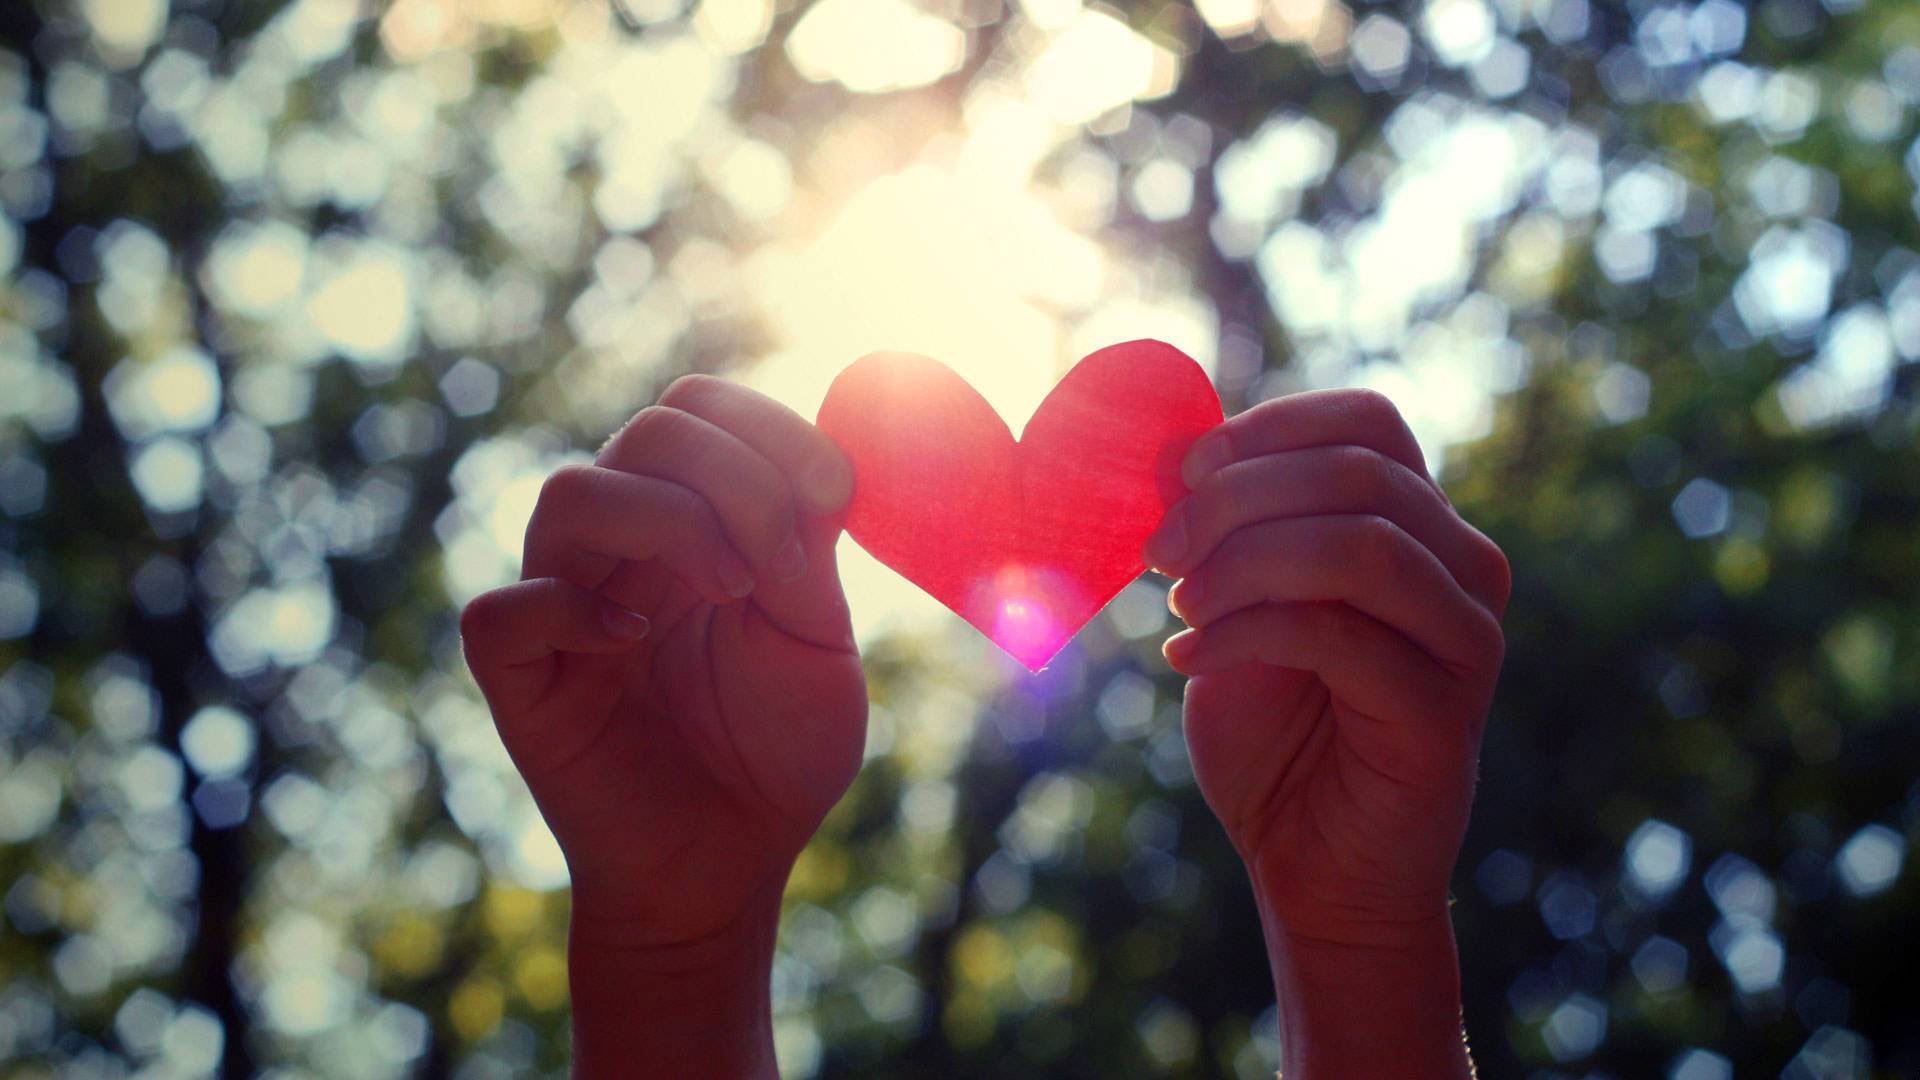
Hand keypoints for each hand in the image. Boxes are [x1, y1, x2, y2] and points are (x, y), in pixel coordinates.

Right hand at [460, 376, 865, 1074]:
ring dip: (667, 522)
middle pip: (647, 432)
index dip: (768, 427)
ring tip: (729, 590)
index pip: (701, 410)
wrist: (731, 867)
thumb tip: (818, 457)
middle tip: (776, 563)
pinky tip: (634, 641)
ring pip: (572, 494)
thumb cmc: (776, 754)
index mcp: (692, 520)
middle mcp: (619, 546)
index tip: (835, 496)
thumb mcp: (816, 640)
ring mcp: (562, 603)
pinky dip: (572, 609)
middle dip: (732, 475)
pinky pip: (506, 610)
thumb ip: (806, 548)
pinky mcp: (518, 676)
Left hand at [1145, 388, 1507, 1076]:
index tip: (1182, 471)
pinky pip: (1342, 638)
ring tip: (1178, 606)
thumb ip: (1224, 532)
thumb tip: (1169, 452)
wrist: (1309, 865)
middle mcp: (1463, 568)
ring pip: (1362, 547)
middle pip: (1358, 475)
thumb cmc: (1272, 730)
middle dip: (1236, 498)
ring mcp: (1466, 640)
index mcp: (1418, 525)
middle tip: (1158, 549)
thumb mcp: (1235, 608)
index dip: (1270, 427)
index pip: (1369, 422)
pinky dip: (1247, 634)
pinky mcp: (1445, 713)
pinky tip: (1186, 659)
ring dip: (1246, 562)